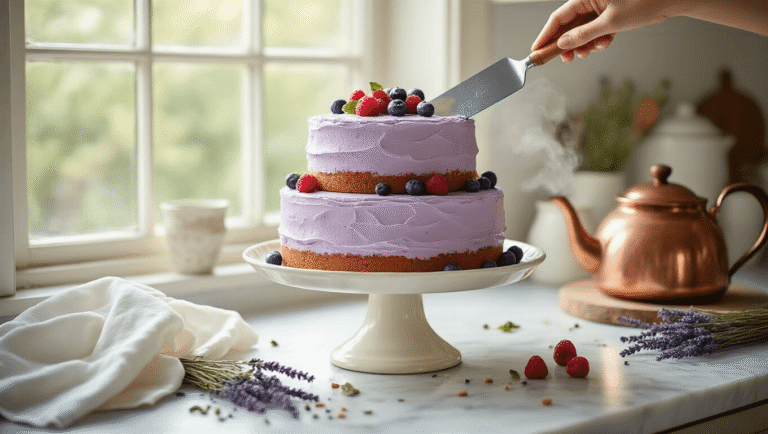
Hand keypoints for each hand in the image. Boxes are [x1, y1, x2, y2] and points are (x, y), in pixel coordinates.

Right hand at [531, 0, 674, 62]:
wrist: (670, 0)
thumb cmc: (645, 2)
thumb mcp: (611, 23)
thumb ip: (584, 35)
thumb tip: (564, 44)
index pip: (558, 18)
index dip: (546, 35)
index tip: (537, 50)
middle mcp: (590, 1)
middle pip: (568, 26)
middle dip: (566, 44)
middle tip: (566, 59)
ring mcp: (600, 8)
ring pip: (582, 31)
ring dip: (583, 45)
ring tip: (588, 52)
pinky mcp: (610, 16)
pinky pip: (595, 32)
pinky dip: (598, 41)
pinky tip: (604, 43)